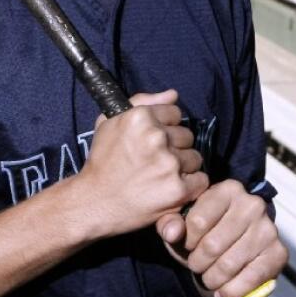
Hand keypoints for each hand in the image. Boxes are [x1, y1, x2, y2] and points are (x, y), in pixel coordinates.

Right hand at [75, 90, 209, 238]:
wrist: (95, 202)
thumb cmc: (102, 162)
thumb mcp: (109, 122)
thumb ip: (142, 101)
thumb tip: (173, 95)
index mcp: (140, 117)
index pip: (175, 114)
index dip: (165, 127)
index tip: (154, 141)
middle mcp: (156, 137)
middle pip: (187, 136)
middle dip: (174, 147)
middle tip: (154, 162)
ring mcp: (169, 163)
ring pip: (195, 158)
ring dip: (182, 167)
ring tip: (160, 176)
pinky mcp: (178, 188)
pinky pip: (201, 180)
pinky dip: (190, 187)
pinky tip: (170, 189)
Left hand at [155, 179, 287, 296]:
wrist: (235, 244)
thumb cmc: (204, 232)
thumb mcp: (182, 224)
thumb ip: (170, 224)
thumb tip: (171, 232)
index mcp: (228, 189)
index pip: (197, 222)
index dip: (186, 242)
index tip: (187, 247)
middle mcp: (252, 204)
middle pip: (212, 245)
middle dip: (198, 263)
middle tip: (195, 267)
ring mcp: (268, 228)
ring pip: (228, 264)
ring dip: (212, 279)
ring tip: (207, 279)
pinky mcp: (279, 252)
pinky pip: (251, 278)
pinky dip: (233, 291)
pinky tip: (222, 295)